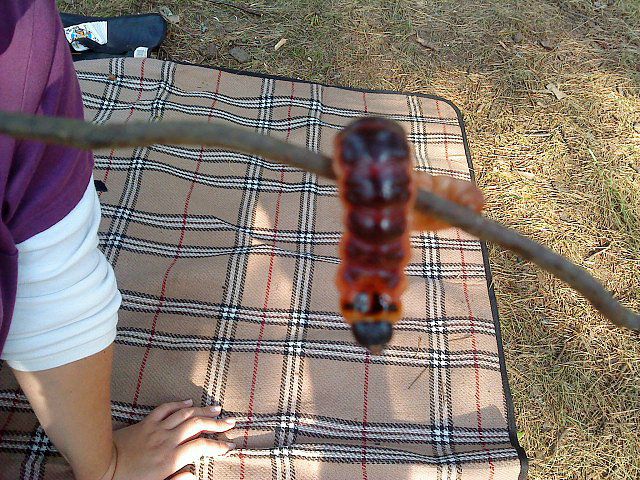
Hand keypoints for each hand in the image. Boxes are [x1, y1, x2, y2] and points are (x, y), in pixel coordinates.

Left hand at [103, 399, 235, 479]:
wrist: (101, 468)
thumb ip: (177, 479)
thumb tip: (194, 473)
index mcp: (172, 458)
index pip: (202, 446)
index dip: (218, 445)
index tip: (230, 445)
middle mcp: (168, 440)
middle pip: (198, 425)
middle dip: (217, 423)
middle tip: (230, 422)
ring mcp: (157, 429)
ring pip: (185, 414)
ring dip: (203, 410)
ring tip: (217, 408)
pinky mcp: (146, 423)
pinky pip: (165, 408)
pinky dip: (179, 404)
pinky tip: (189, 402)